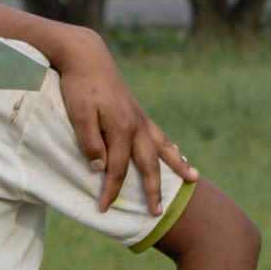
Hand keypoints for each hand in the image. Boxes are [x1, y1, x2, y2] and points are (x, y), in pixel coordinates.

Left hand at [51, 28, 197, 212]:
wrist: (88, 57)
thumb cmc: (78, 86)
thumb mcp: (77, 114)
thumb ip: (90, 141)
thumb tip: (100, 167)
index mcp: (120, 128)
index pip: (116, 169)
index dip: (110, 190)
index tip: (104, 209)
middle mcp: (136, 126)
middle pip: (148, 164)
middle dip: (154, 190)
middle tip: (159, 213)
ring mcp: (140, 119)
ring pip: (162, 148)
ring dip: (177, 166)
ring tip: (193, 180)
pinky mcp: (138, 113)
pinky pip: (159, 136)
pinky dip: (170, 148)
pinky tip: (177, 153)